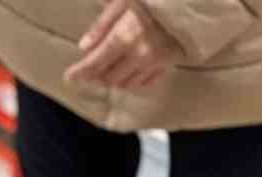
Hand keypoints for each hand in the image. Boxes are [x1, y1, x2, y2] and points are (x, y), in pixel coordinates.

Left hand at [64, 0, 185, 91]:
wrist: (191, 1)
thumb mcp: (124, 0)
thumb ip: (102, 24)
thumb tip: (85, 46)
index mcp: (124, 37)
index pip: (95, 64)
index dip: (80, 72)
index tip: (69, 77)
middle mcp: (138, 55)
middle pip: (109, 78)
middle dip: (96, 75)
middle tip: (89, 69)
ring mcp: (154, 63)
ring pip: (126, 84)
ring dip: (113, 79)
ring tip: (107, 69)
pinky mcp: (167, 65)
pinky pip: (144, 83)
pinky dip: (132, 80)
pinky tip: (128, 71)